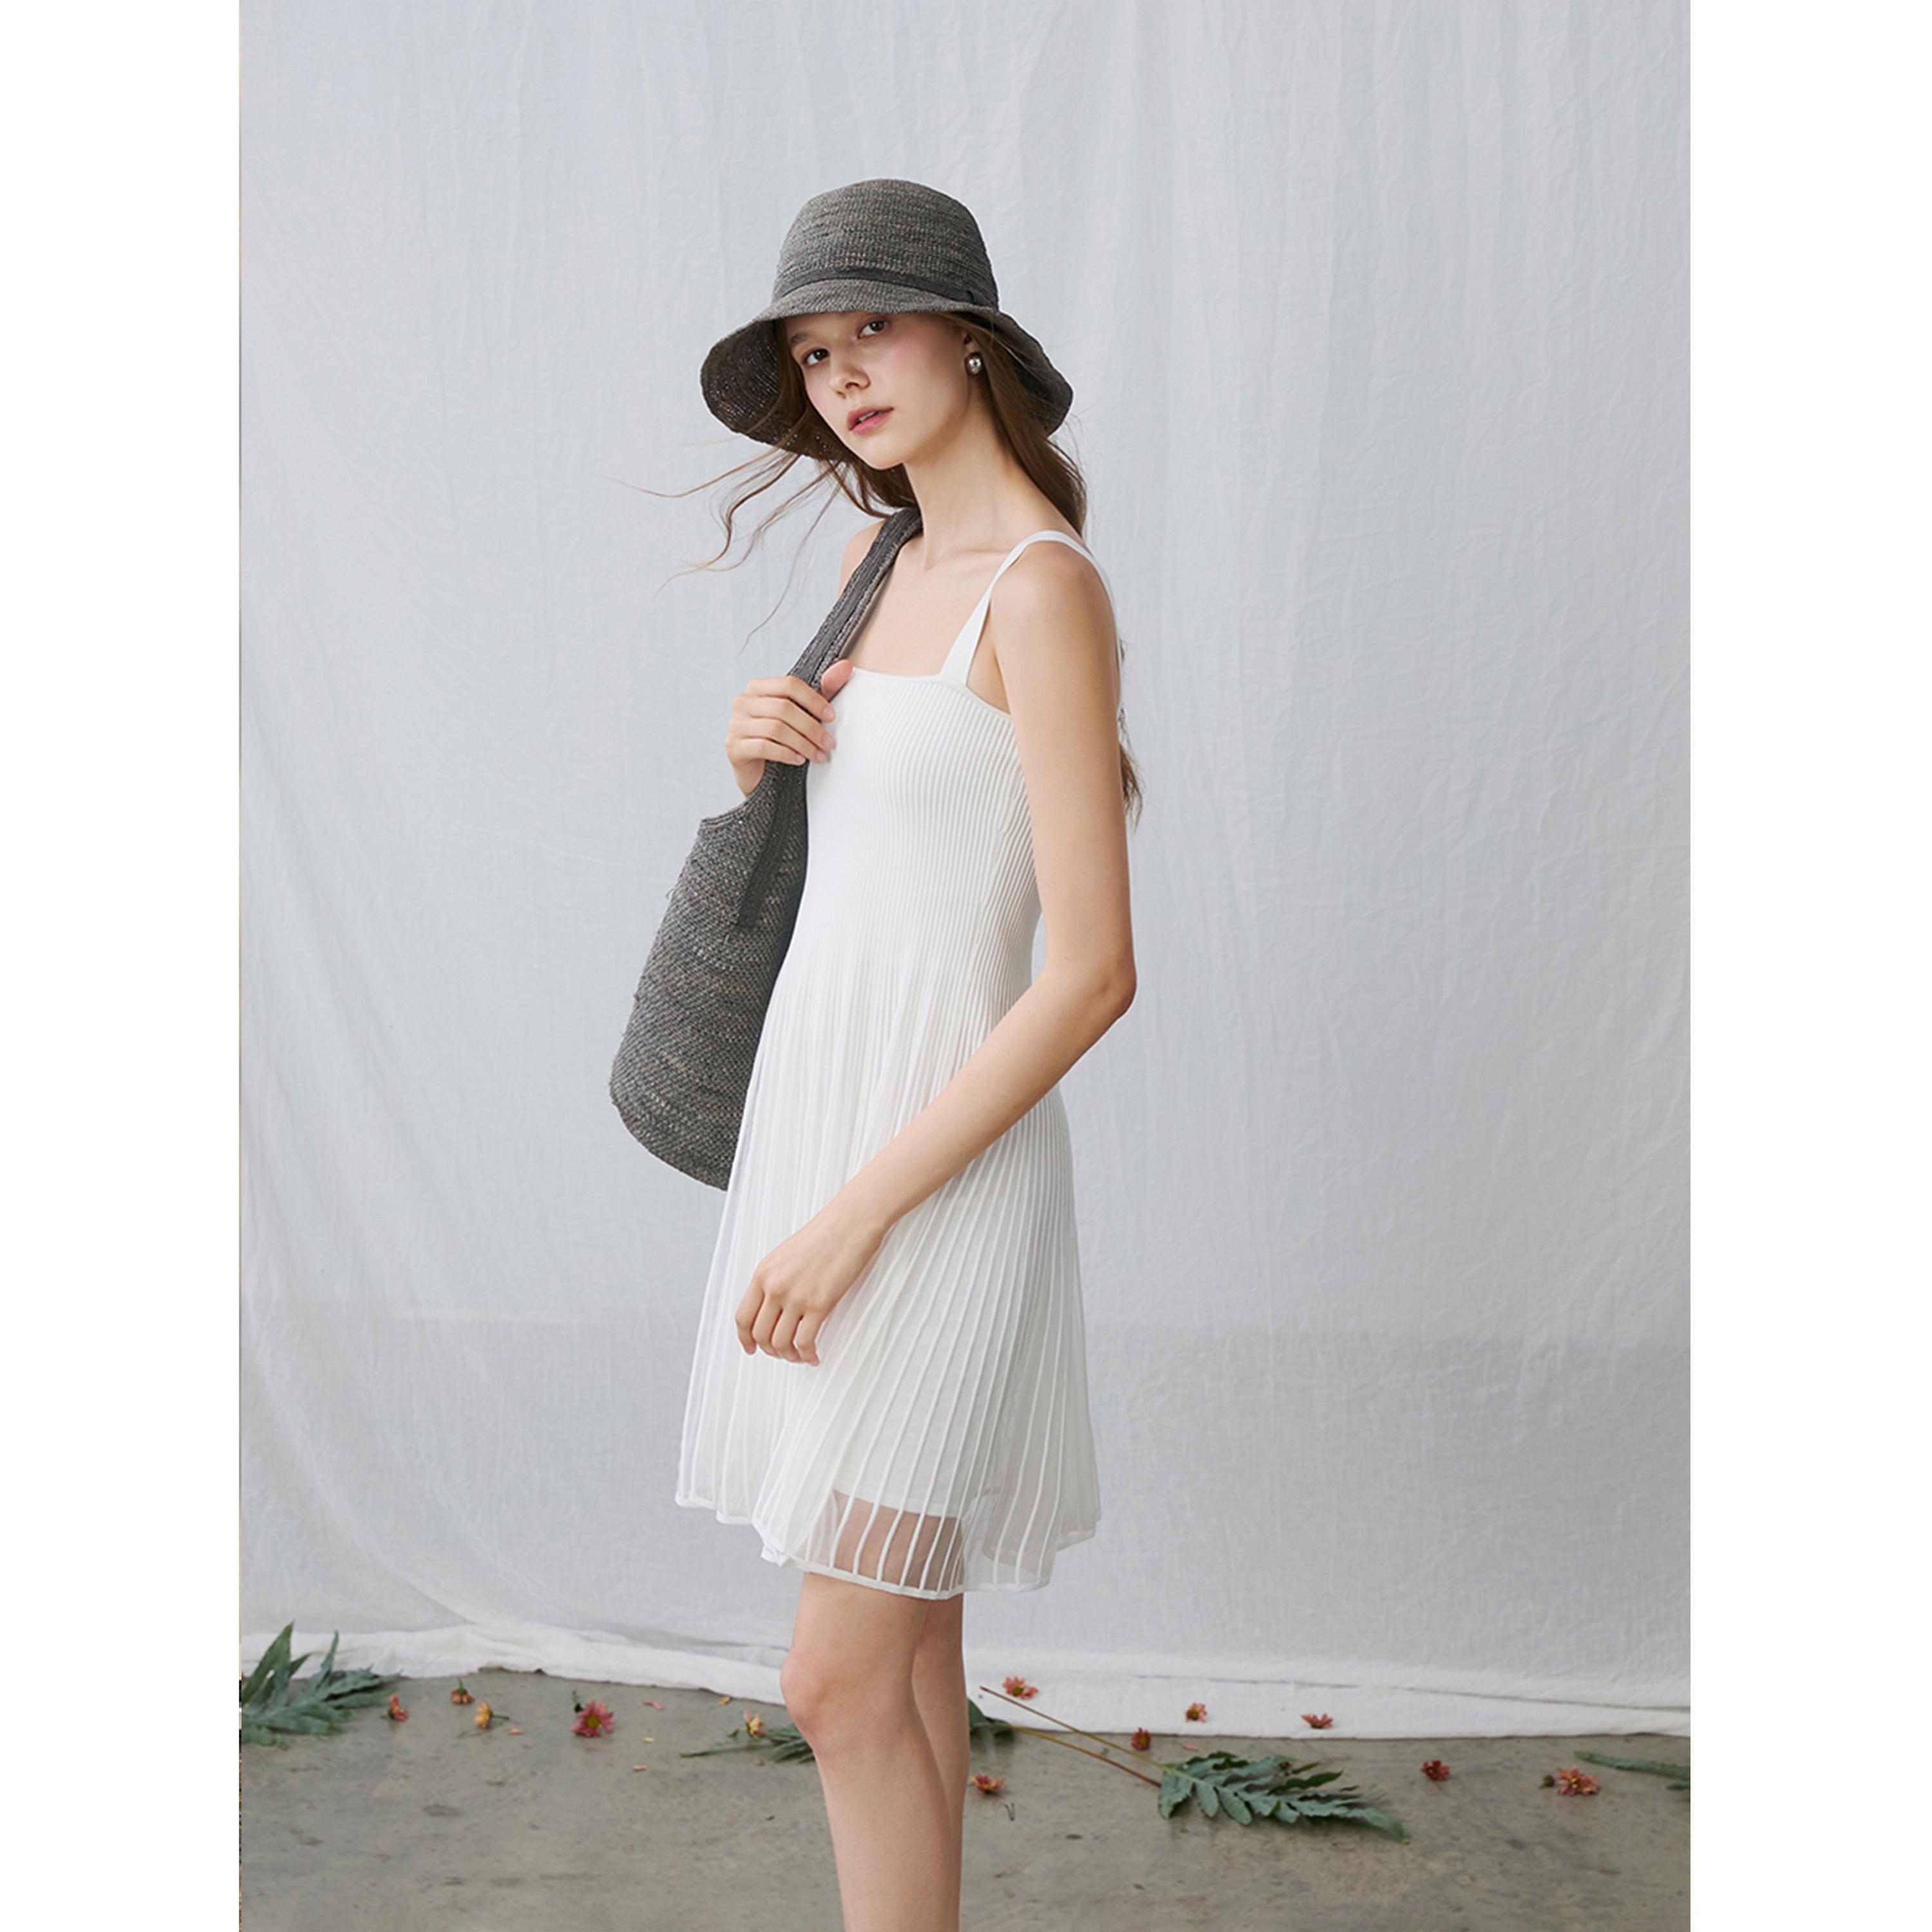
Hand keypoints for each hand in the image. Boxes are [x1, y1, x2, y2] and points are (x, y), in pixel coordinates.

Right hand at [725, 658, 853, 798]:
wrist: (759, 771)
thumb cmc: (781, 737)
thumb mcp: (804, 712)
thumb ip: (824, 690)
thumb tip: (847, 666)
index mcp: (758, 687)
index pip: (789, 684)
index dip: (814, 699)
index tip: (832, 717)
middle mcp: (743, 701)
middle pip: (784, 708)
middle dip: (811, 727)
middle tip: (828, 743)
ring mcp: (735, 724)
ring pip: (775, 728)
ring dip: (803, 743)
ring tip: (817, 754)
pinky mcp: (733, 746)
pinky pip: (764, 747)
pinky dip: (786, 754)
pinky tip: (799, 760)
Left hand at [734, 1194, 883, 1365]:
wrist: (850, 1223)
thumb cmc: (826, 1234)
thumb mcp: (786, 1255)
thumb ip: (775, 1280)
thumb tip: (774, 1308)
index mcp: (763, 1273)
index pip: (742, 1317)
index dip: (745, 1339)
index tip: (752, 1348)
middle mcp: (774, 1286)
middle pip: (760, 1334)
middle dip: (770, 1351)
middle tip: (782, 1354)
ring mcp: (795, 1296)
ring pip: (780, 1343)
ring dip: (789, 1356)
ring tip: (799, 1356)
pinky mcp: (819, 1304)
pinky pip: (805, 1342)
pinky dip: (807, 1355)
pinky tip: (814, 1355)